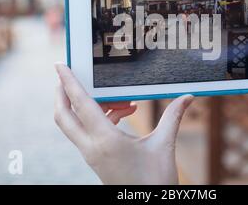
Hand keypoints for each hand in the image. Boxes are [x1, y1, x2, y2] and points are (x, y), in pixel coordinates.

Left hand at [54, 63, 193, 183]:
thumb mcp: (164, 146)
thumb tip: (188, 97)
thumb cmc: (154, 181)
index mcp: (105, 140)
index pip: (80, 104)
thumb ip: (173, 117)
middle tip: (70, 75)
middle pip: (64, 116)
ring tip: (121, 100)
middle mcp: (92, 147)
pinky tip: (124, 113)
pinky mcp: (96, 159)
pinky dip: (100, 118)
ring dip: (88, 106)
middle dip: (63, 93)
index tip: (59, 65)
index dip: (68, 82)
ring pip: (75, 124)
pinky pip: (88, 132)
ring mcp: (92, 155)